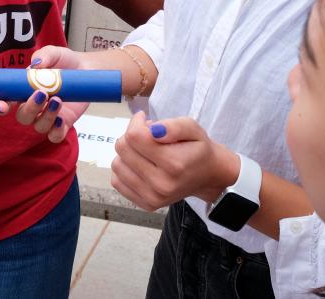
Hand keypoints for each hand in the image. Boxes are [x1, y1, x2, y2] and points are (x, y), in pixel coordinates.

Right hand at [0, 46, 90, 143]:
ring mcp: (47, 117)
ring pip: (39, 127)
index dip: (1, 106)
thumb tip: (36, 66)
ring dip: (46, 117)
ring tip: (57, 100)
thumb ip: (43, 56)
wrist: (85, 68)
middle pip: (23, 117)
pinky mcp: (63, 124)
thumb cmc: (64, 61)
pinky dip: (56, 131)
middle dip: (30, 108)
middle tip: (42, 94)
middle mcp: (33, 107)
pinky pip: (55, 136)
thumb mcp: (53, 53)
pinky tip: (61, 119)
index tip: (2, 106)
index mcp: (24, 91)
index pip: (7, 102)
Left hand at [110, 112, 238, 210]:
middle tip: (147, 135)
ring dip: (128, 153)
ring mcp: (152, 197)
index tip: (146, 120)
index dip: (137, 122)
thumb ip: (174, 126)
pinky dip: (126, 169)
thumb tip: (153, 130)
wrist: (207, 176)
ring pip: (117, 164)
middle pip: (123, 149)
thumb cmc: (197, 148)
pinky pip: (117, 181)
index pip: (134, 136)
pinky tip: (141, 165)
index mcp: (174, 163)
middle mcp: (161, 184)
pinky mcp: (146, 204)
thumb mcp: (192, 128)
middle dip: (132, 136)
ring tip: (146, 151)